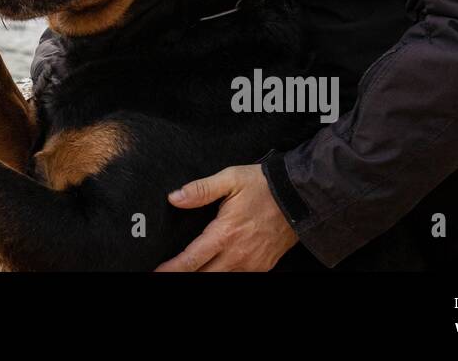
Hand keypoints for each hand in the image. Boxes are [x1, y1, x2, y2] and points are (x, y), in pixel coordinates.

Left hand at [154, 163, 298, 270]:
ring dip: (204, 276)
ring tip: (190, 271)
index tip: (157, 272)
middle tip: (168, 273)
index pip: (191, 259)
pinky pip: (238, 277)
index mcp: (225, 234)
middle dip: (184, 276)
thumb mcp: (230, 179)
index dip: (171, 269)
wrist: (300, 198)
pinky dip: (224, 275)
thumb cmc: (263, 186)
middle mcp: (237, 254)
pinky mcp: (262, 266)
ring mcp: (251, 264)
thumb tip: (174, 198)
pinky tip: (215, 269)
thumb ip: (201, 190)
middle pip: (204, 276)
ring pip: (221, 280)